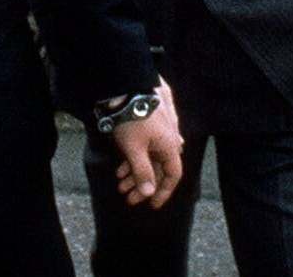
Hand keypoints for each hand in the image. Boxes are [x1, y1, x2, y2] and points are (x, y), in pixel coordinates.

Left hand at [110, 76, 182, 208]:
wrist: (127, 87)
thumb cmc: (132, 118)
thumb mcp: (134, 149)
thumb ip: (142, 171)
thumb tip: (149, 192)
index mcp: (169, 146)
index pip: (173, 175)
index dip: (164, 192)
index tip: (153, 204)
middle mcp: (167, 140)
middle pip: (158, 169)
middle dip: (142, 186)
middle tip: (129, 198)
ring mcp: (158, 133)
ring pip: (149, 160)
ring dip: (135, 175)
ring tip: (120, 186)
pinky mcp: (148, 126)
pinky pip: (144, 149)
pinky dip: (132, 161)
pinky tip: (120, 170)